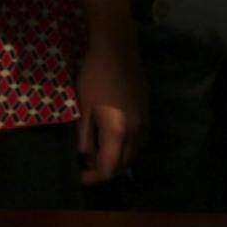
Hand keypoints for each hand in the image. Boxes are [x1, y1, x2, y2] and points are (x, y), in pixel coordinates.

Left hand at [74, 23, 143, 184]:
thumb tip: (86, 158)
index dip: (92, 177)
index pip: (108, 168)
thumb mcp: (84, 108)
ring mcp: (145, 122)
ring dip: (117, 159)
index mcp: (118, 131)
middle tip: (86, 166)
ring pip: (133, 154)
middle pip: (124, 165)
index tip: (79, 176)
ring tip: (97, 152)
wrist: (117, 49)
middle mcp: (137, 131)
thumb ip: (85, 137)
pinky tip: (111, 137)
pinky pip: (138, 141)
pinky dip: (125, 147)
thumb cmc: (94, 76)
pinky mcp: (147, 113)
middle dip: (105, 170)